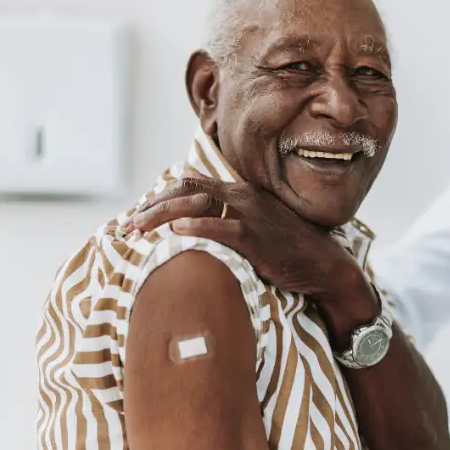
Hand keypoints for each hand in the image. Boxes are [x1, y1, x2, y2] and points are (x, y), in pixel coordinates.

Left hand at [126, 170, 376, 331]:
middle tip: (126, 228)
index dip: (158, 198)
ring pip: (197, 204)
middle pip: (185, 189)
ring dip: (161, 215)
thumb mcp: (255, 228)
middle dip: (150, 207)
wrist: (323, 265)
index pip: (189, 184)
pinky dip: (198, 225)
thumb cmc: (288, 250)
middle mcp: (242, 196)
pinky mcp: (256, 236)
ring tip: (137, 229)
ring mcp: (250, 214)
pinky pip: (222, 227)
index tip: (136, 217)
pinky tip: (177, 230)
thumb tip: (192, 232)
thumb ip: (227, 223)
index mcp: (239, 192)